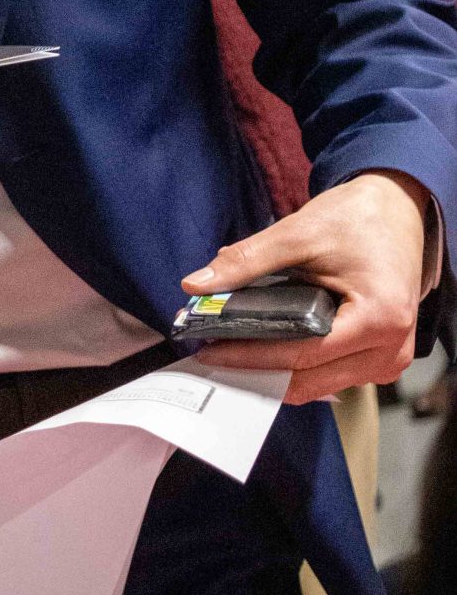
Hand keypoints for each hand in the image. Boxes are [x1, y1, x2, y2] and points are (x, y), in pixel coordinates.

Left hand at [181, 170, 431, 404]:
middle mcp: (390, 349)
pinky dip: (298, 369)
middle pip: (310, 379)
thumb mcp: (299, 232)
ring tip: (231, 354)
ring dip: (275, 374)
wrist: (397, 210)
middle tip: (211, 357)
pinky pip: (333, 375)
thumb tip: (197, 285)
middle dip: (257, 371)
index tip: (210, 350)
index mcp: (380, 318)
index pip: (302, 355)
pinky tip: (264, 354)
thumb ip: (248, 260)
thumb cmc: (358, 219)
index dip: (251, 356)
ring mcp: (389, 359)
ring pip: (320, 385)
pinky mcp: (381, 358)